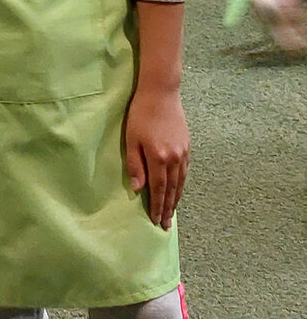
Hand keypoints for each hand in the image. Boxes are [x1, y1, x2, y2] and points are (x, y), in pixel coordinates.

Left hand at [125, 86, 190, 229]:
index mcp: (158, 158)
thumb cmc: (140, 114)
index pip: (158, 189)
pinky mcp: (188, 146)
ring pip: (181, 182)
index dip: (156, 206)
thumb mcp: (131, 139)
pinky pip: (186, 171)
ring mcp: (183, 153)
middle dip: (168, 208)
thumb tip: (138, 189)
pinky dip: (182, 184)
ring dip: (176, 199)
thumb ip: (134, 165)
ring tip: (172, 213)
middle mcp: (174, 159)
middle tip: (165, 225)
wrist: (161, 93)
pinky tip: (179, 190)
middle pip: (172, 190)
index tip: (155, 220)